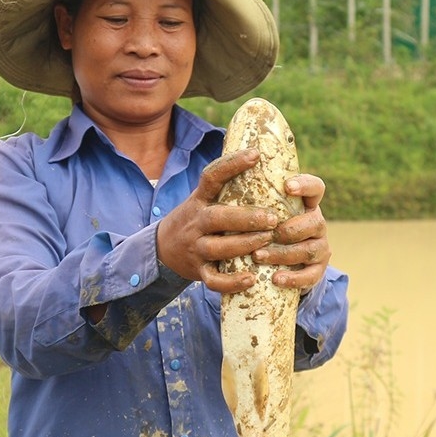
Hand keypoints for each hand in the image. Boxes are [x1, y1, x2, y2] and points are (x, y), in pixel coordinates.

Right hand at [156, 148, 278, 292]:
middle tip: (272, 218)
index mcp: (199, 200)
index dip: (232, 164)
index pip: (212, 176)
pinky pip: (214, 279)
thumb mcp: (203, 199)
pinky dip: (232, 282)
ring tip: (268, 241)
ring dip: (244, 245)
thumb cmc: (196, 219)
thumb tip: (258, 154)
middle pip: (217, 218)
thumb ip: (225, 186)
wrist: (162, 248)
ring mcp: (195, 248)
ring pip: (218, 248)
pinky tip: (252, 279)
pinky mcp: (197, 270)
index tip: (256, 154)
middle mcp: (196, 223)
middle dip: (246, 218)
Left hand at [252, 173, 330, 291]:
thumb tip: (220, 174)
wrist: (274, 264)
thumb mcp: (257, 211)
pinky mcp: (315, 271)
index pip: (315, 188)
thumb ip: (248, 197)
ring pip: (309, 250)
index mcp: (304, 204)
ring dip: (282, 254)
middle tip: (264, 232)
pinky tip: (275, 279)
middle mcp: (316, 224)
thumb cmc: (260, 228)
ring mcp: (318, 248)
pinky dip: (293, 278)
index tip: (287, 186)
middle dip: (288, 229)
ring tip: (257, 256)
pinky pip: (310, 276)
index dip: (305, 185)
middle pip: (315, 222)